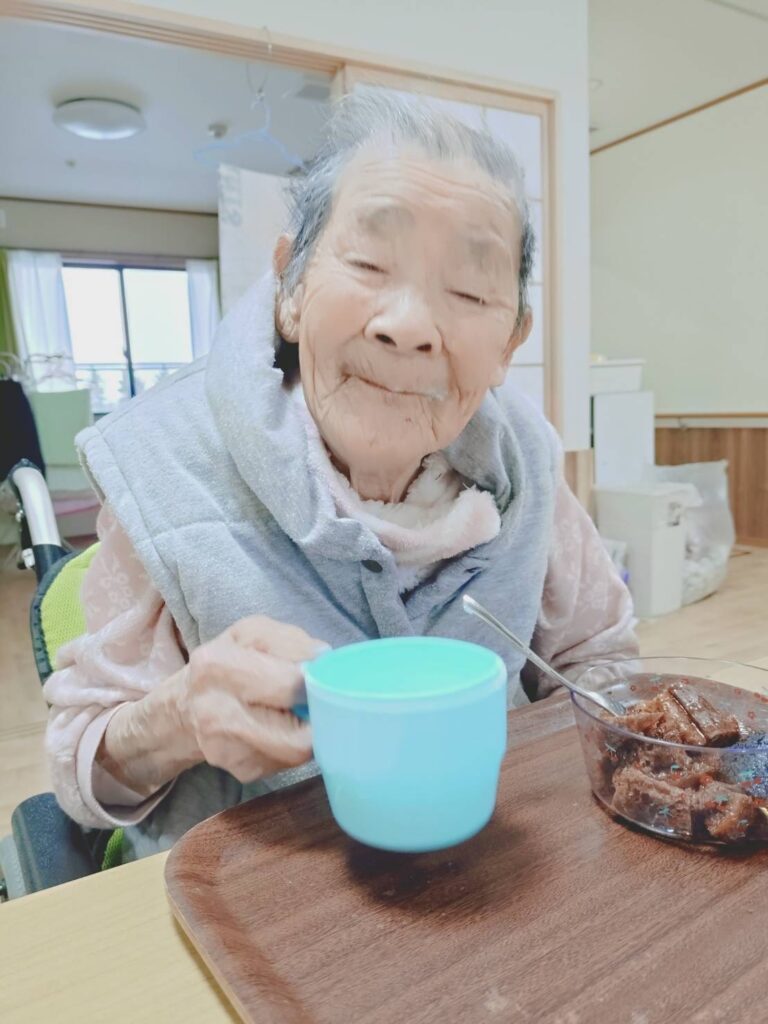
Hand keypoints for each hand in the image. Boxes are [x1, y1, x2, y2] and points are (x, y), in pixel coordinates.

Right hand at [99, 615, 328, 796]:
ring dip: (307, 731)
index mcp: (217, 666)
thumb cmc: (228, 662)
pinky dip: (293, 744)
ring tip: (297, 711)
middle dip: (317, 715)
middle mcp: (216, 713)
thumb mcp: (253, 633)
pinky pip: (286, 762)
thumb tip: (323, 662)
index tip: (318, 676)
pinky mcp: (241, 771)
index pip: (288, 684)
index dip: (314, 682)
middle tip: (317, 699)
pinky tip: (281, 727)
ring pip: (296, 752)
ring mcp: (226, 750)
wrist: (184, 709)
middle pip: (296, 734)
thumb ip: (291, 641)